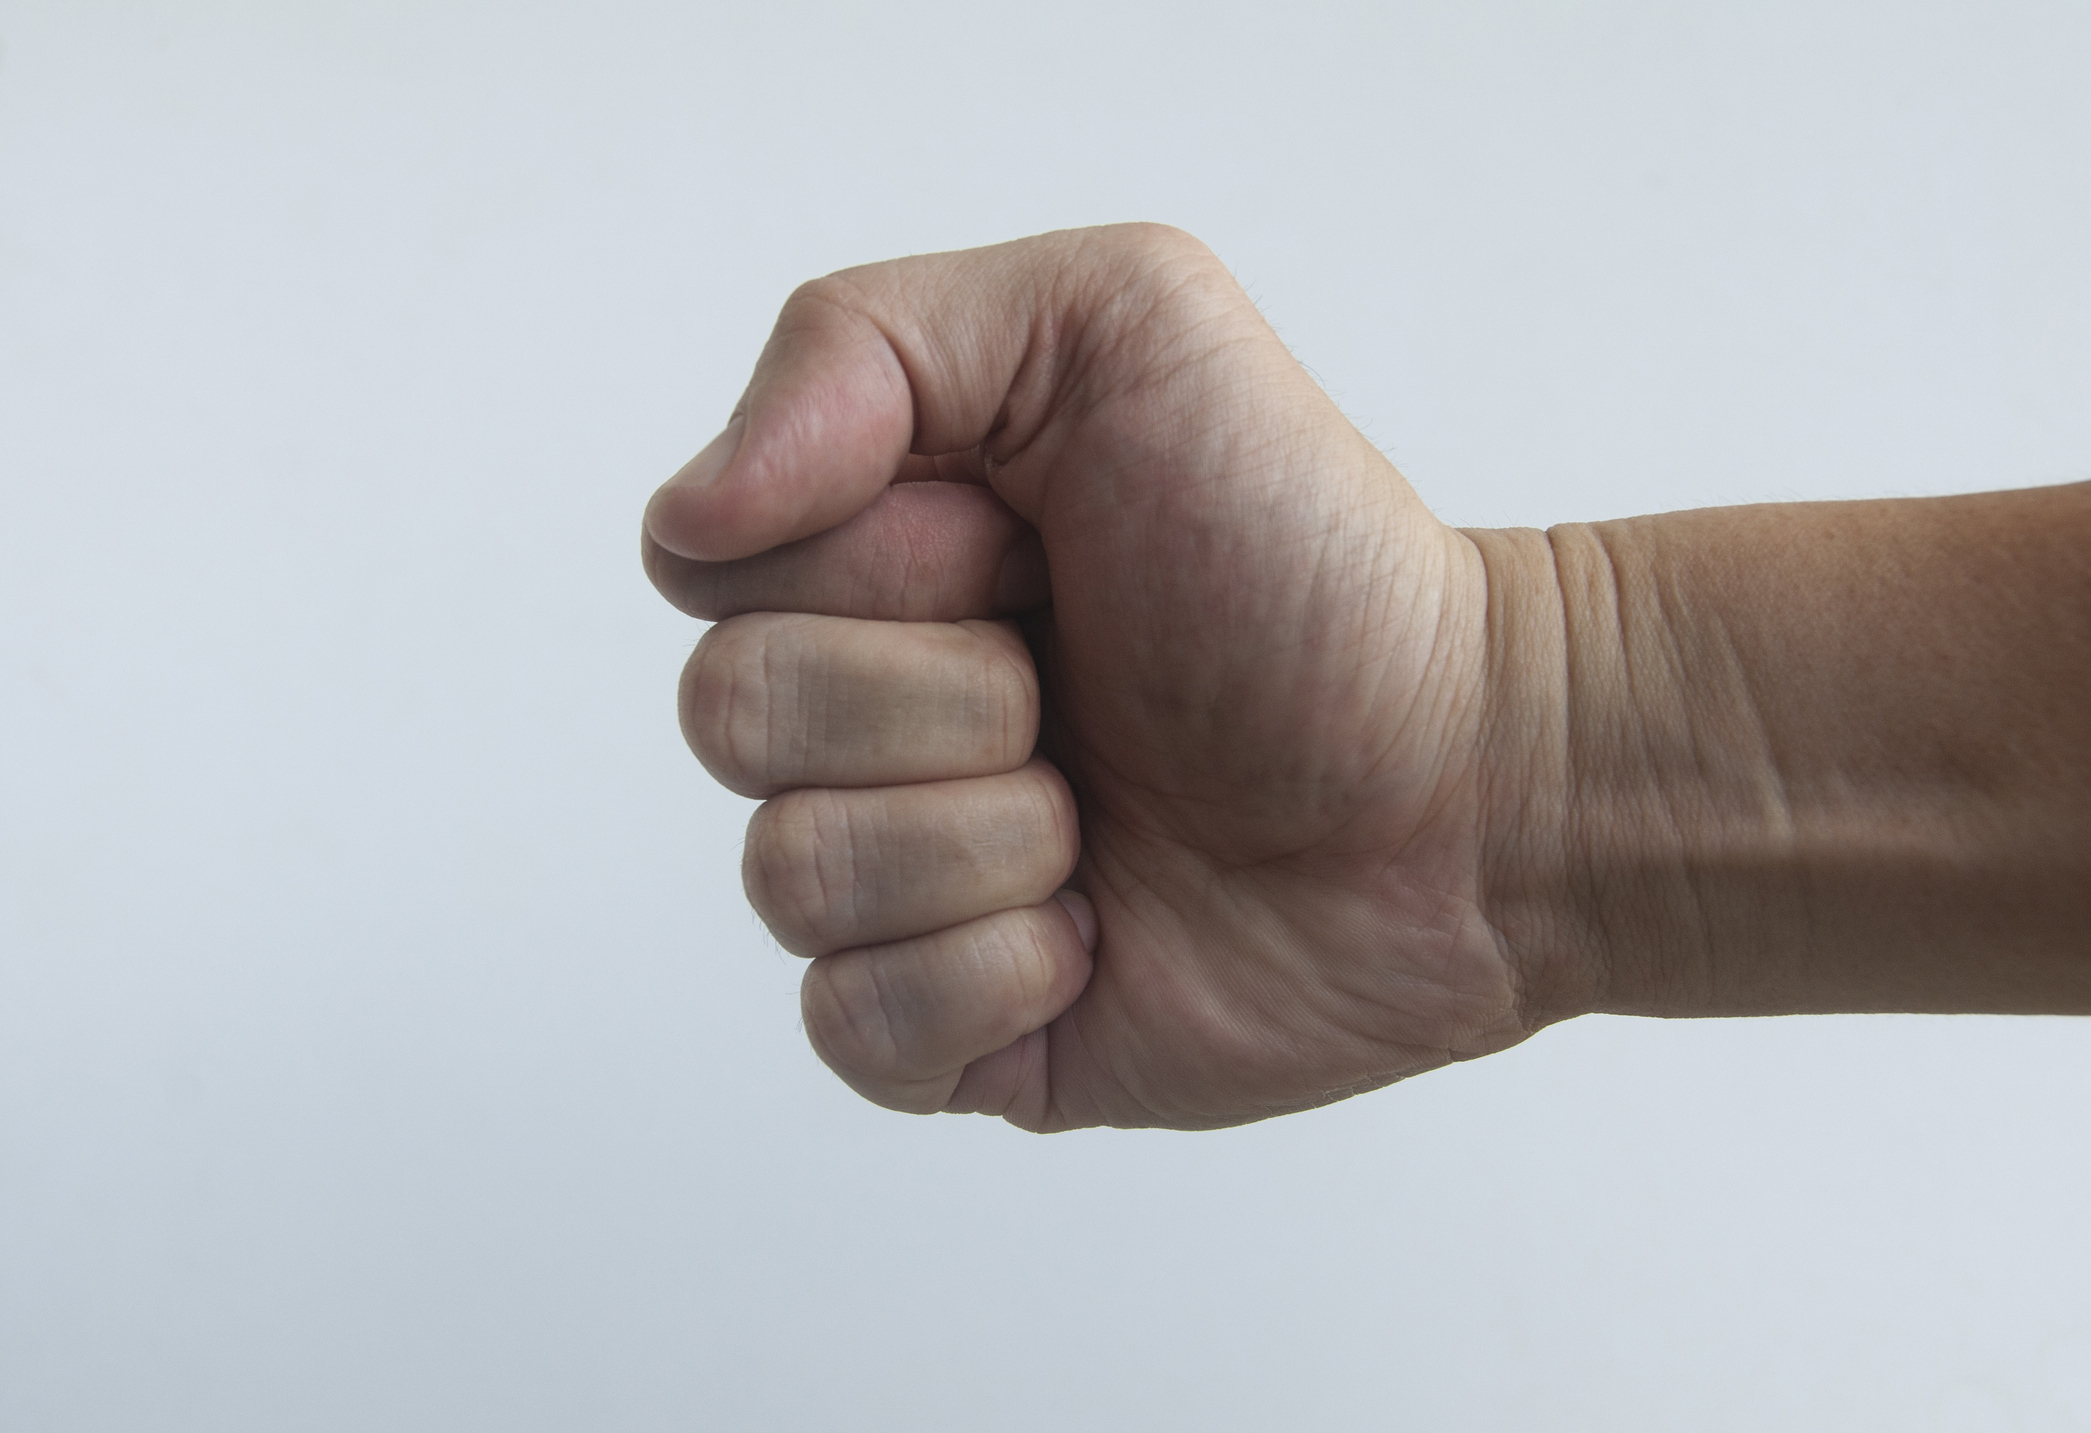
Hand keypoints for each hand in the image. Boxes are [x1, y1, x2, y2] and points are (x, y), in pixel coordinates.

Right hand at [643, 225, 1550, 1130]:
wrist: (1471, 784)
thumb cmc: (1309, 558)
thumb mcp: (1118, 325)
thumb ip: (862, 343)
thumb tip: (685, 517)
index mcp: (875, 554)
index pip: (712, 563)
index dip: (877, 558)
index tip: (1032, 546)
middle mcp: (865, 716)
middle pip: (730, 717)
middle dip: (947, 694)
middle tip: (1086, 685)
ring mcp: (904, 879)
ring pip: (791, 875)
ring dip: (989, 835)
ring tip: (1110, 811)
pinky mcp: (953, 1029)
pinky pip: (851, 1020)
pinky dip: (992, 974)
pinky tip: (1098, 935)